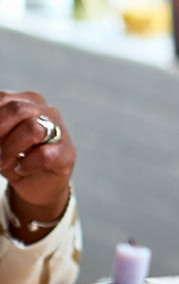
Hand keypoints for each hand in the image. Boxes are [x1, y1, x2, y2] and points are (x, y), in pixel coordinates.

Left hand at [0, 91, 75, 223]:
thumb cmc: (15, 156)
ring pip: (33, 129)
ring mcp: (60, 130)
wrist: (36, 184)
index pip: (3, 99)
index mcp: (27, 101)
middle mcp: (46, 111)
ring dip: (11, 149)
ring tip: (5, 162)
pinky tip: (23, 169)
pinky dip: (26, 165)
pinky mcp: (67, 153)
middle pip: (17, 109)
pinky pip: (43, 155)